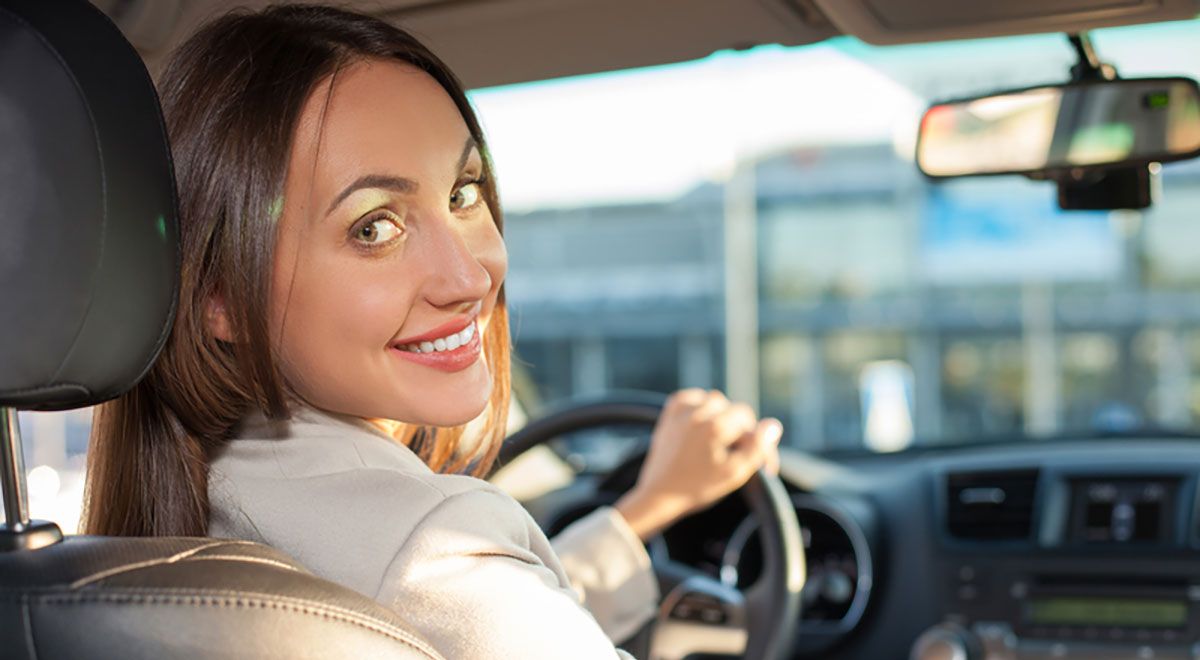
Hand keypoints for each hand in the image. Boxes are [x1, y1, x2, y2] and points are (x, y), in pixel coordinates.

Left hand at [614, 389, 782, 540]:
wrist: (659, 495)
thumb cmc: (699, 487)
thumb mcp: (734, 473)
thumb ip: (756, 448)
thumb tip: (773, 425)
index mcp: (715, 426)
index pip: (747, 418)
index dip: (755, 436)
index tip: (754, 457)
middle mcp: (697, 413)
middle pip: (731, 408)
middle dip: (738, 427)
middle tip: (735, 451)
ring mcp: (681, 412)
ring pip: (713, 400)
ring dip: (720, 415)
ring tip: (720, 440)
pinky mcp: (669, 414)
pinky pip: (692, 397)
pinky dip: (700, 407)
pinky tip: (702, 425)